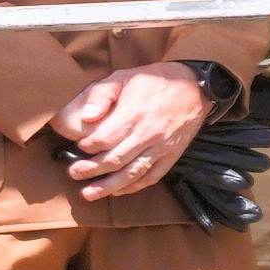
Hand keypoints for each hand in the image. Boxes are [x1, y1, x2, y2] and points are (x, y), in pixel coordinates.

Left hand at [56, 62, 212, 199]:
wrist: (195, 87)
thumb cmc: (155, 80)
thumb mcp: (124, 76)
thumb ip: (101, 95)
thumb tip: (86, 117)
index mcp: (133, 114)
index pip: (104, 139)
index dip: (87, 146)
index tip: (78, 147)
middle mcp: (147, 134)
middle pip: (114, 160)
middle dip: (90, 170)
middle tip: (74, 173)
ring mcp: (161, 147)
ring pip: (132, 173)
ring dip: (108, 187)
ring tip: (89, 193)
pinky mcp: (171, 156)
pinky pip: (151, 177)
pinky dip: (134, 187)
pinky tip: (118, 191)